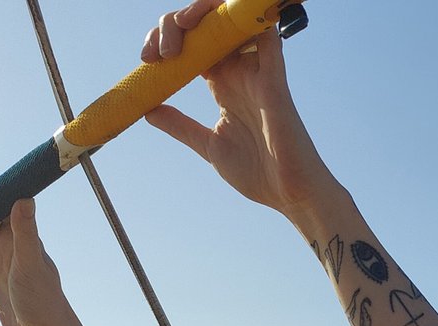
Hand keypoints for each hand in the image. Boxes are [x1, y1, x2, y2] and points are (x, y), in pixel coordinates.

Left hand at [141, 1, 337, 214]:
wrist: (290, 195)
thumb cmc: (258, 174)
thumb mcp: (209, 146)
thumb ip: (181, 126)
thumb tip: (149, 110)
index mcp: (224, 86)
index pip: (194, 45)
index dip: (167, 40)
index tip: (146, 60)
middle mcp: (240, 73)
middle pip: (208, 28)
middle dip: (175, 25)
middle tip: (157, 51)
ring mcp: (257, 75)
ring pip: (233, 24)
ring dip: (204, 14)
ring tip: (180, 25)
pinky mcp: (274, 82)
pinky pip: (268, 40)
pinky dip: (254, 18)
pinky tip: (232, 10)